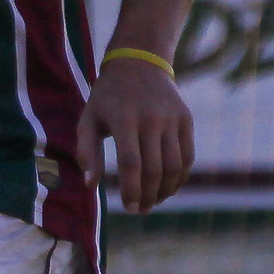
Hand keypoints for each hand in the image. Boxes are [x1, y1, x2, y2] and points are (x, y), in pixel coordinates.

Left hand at [74, 59, 193, 213]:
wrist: (139, 63)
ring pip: (174, 166)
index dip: (131, 190)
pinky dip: (180, 177)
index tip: (128, 208)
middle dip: (148, 196)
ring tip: (153, 202)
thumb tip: (90, 185)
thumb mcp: (88, 119)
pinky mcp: (186, 119)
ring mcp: (172, 119)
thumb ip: (86, 152)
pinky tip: (168, 188)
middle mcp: (152, 119)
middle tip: (139, 210)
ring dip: (165, 191)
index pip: (132, 164)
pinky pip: (187, 156)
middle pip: (155, 169)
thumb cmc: (107, 98)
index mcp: (124, 119)